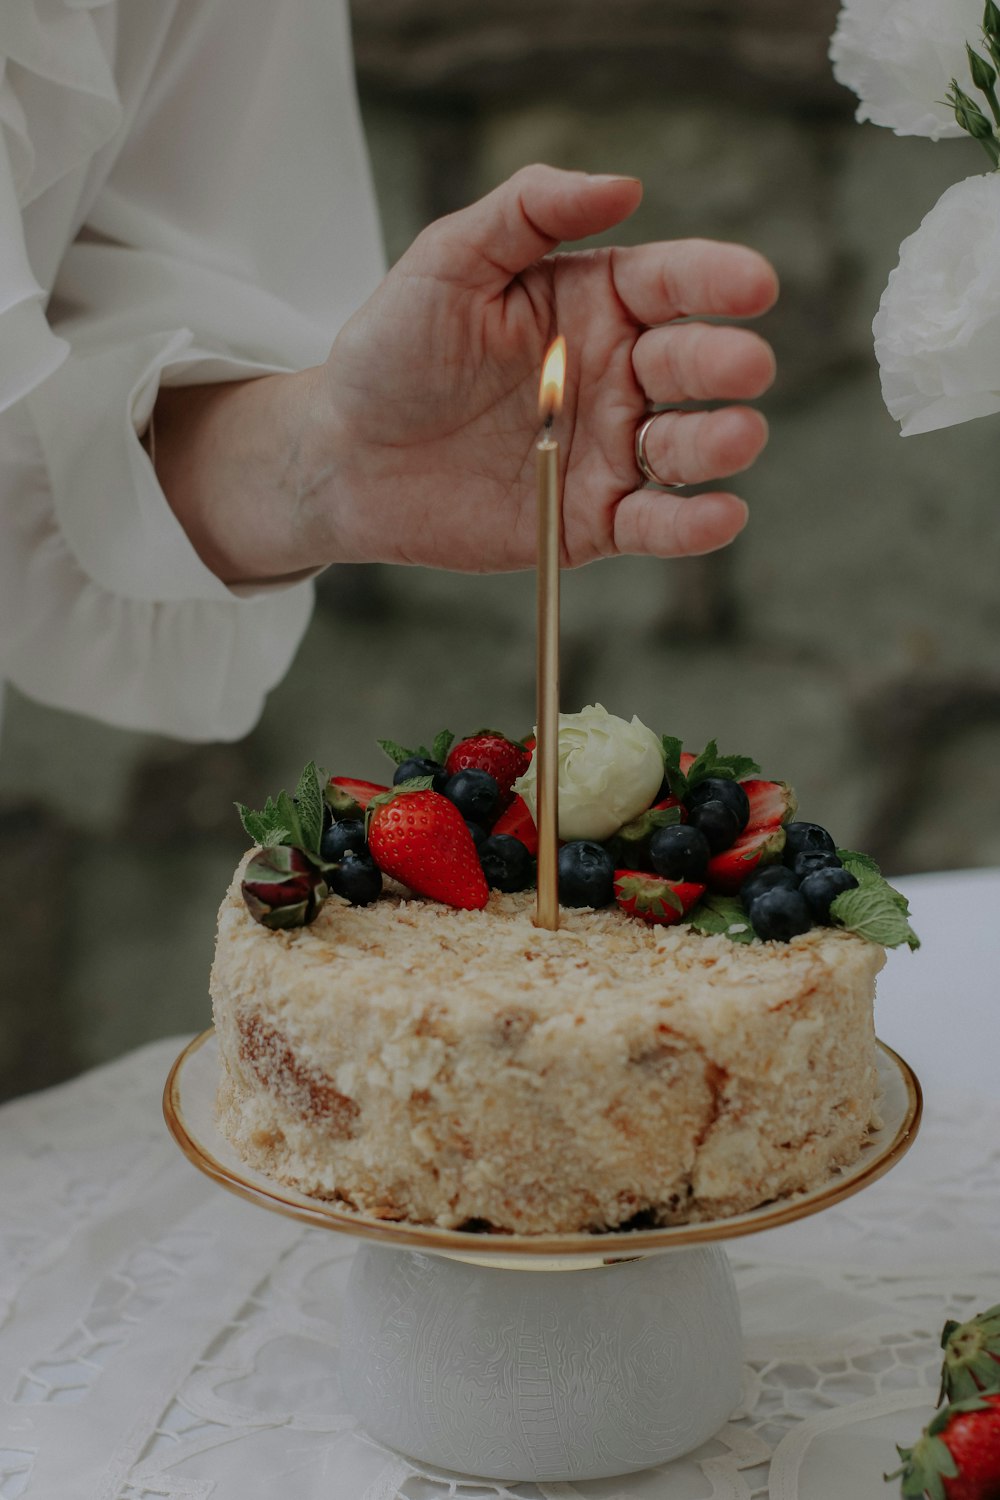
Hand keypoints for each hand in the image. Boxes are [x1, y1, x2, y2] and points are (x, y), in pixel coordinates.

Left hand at [157, 166, 776, 582]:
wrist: (344, 456)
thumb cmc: (394, 350)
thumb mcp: (448, 259)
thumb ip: (529, 211)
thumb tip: (625, 183)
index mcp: (596, 304)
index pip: (672, 284)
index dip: (717, 281)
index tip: (754, 285)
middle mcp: (617, 376)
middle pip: (690, 366)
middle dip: (724, 364)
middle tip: (744, 365)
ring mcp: (610, 451)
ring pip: (685, 448)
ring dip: (719, 441)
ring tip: (737, 434)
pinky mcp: (594, 521)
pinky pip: (654, 525)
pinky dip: (690, 526)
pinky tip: (721, 513)